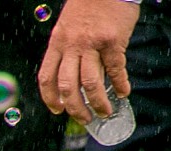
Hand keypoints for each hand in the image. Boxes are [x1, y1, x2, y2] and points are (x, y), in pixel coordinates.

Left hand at [38, 0, 138, 122]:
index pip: (46, 78)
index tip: (57, 110)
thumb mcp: (67, 27)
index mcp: (56, 44)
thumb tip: (71, 77)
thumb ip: (66, 50)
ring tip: (105, 112)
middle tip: (84, 118)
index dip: (50, 98)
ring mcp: (92, 44)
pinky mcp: (113, 41)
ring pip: (91, 83)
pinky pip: (115, 69)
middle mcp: (71, 46)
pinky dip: (120, 84)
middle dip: (75, 108)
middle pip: (68, 86)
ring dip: (98, 102)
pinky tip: (123, 92)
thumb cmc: (88, 6)